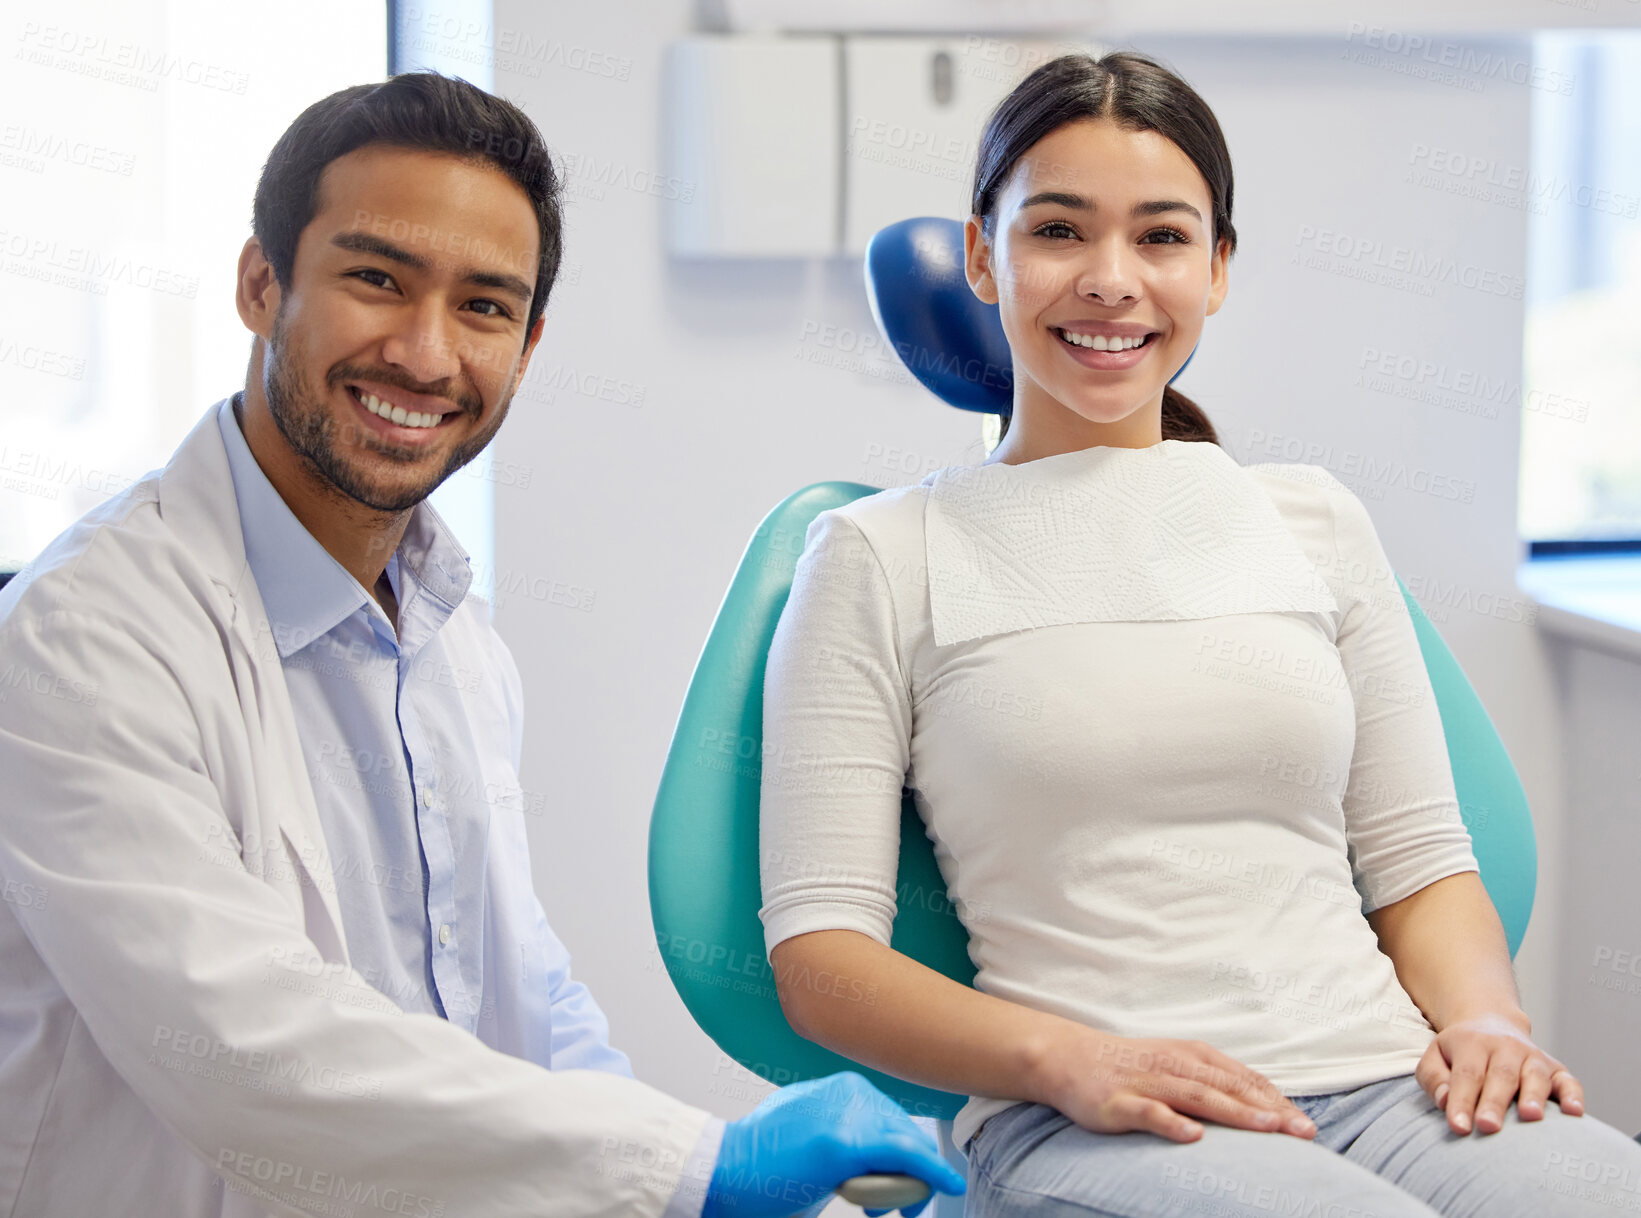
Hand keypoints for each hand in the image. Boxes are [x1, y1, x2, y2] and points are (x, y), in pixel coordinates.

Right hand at [702, 1071, 965, 1217]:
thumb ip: (842, 1132)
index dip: (903, 1153)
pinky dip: (932, 1173)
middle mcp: (847, 1091)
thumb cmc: (761, 1161)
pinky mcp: (844, 1144)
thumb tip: (871, 1156)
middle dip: (911, 1170)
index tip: (904, 1178)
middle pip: (904, 1133)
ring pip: (906, 1147)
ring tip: (899, 1209)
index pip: (891, 1120)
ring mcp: (846, 1114)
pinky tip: (947, 1184)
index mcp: (839, 1086)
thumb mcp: (808, 1128)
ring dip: (914, 1181)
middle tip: (903, 1205)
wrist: (726, 1171)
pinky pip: (905, 1158)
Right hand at [1038, 1029, 1317, 1142]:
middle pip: (1230, 1088)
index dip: (1277, 1102)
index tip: (1307, 1125)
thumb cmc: (1132, 1067)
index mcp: (1194, 1056)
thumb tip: (1264, 1107)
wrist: (1070, 1058)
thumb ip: (1215, 1083)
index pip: (1244, 1080)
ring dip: (1235, 1112)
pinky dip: (1172, 1123)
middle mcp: (1176, 1065)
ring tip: (1267, 1128)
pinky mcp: (1121, 1102)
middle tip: (1303, 1131)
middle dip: (1269, 1109)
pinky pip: (1150, 1113)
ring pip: (1198, 1097)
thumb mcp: (1177, 1066)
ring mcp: (1149, 1083)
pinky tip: (1192, 1136)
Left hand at [1416, 1012, 1584, 1134]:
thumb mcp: (1435, 1056)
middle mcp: (1506, 1047)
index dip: (1462, 1101)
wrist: (1491, 1022)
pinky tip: (1573, 1113)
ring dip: (1534, 1096)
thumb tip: (1445, 1101)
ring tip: (1530, 1116)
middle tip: (1488, 1126)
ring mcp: (1533, 1057)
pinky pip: (1568, 1081)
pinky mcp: (1556, 1069)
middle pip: (1501, 1076)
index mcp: (1472, 1043)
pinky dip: (1573, 1096)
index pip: (1467, 1074)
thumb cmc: (1460, 1051)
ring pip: (1535, 1075)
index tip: (1459, 1127)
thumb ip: (1434, 1078)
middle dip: (1495, 1102)